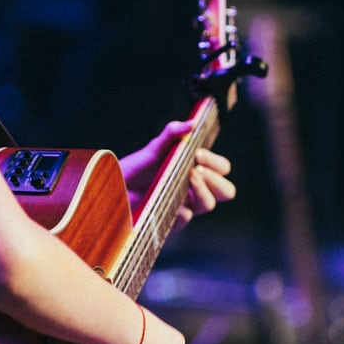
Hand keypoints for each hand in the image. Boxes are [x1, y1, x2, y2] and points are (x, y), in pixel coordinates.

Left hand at [119, 118, 235, 225]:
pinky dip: (180, 207)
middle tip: (195, 169)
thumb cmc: (138, 167)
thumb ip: (172, 133)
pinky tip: (168, 198)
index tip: (198, 154)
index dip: (215, 162)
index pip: (222, 168)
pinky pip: (186, 217)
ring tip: (185, 178)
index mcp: (197, 170)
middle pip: (226, 191)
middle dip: (214, 179)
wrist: (117, 186)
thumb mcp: (154, 147)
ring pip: (209, 204)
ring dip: (201, 190)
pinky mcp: (172, 220)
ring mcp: (186, 206)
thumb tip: (191, 123)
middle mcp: (196, 190)